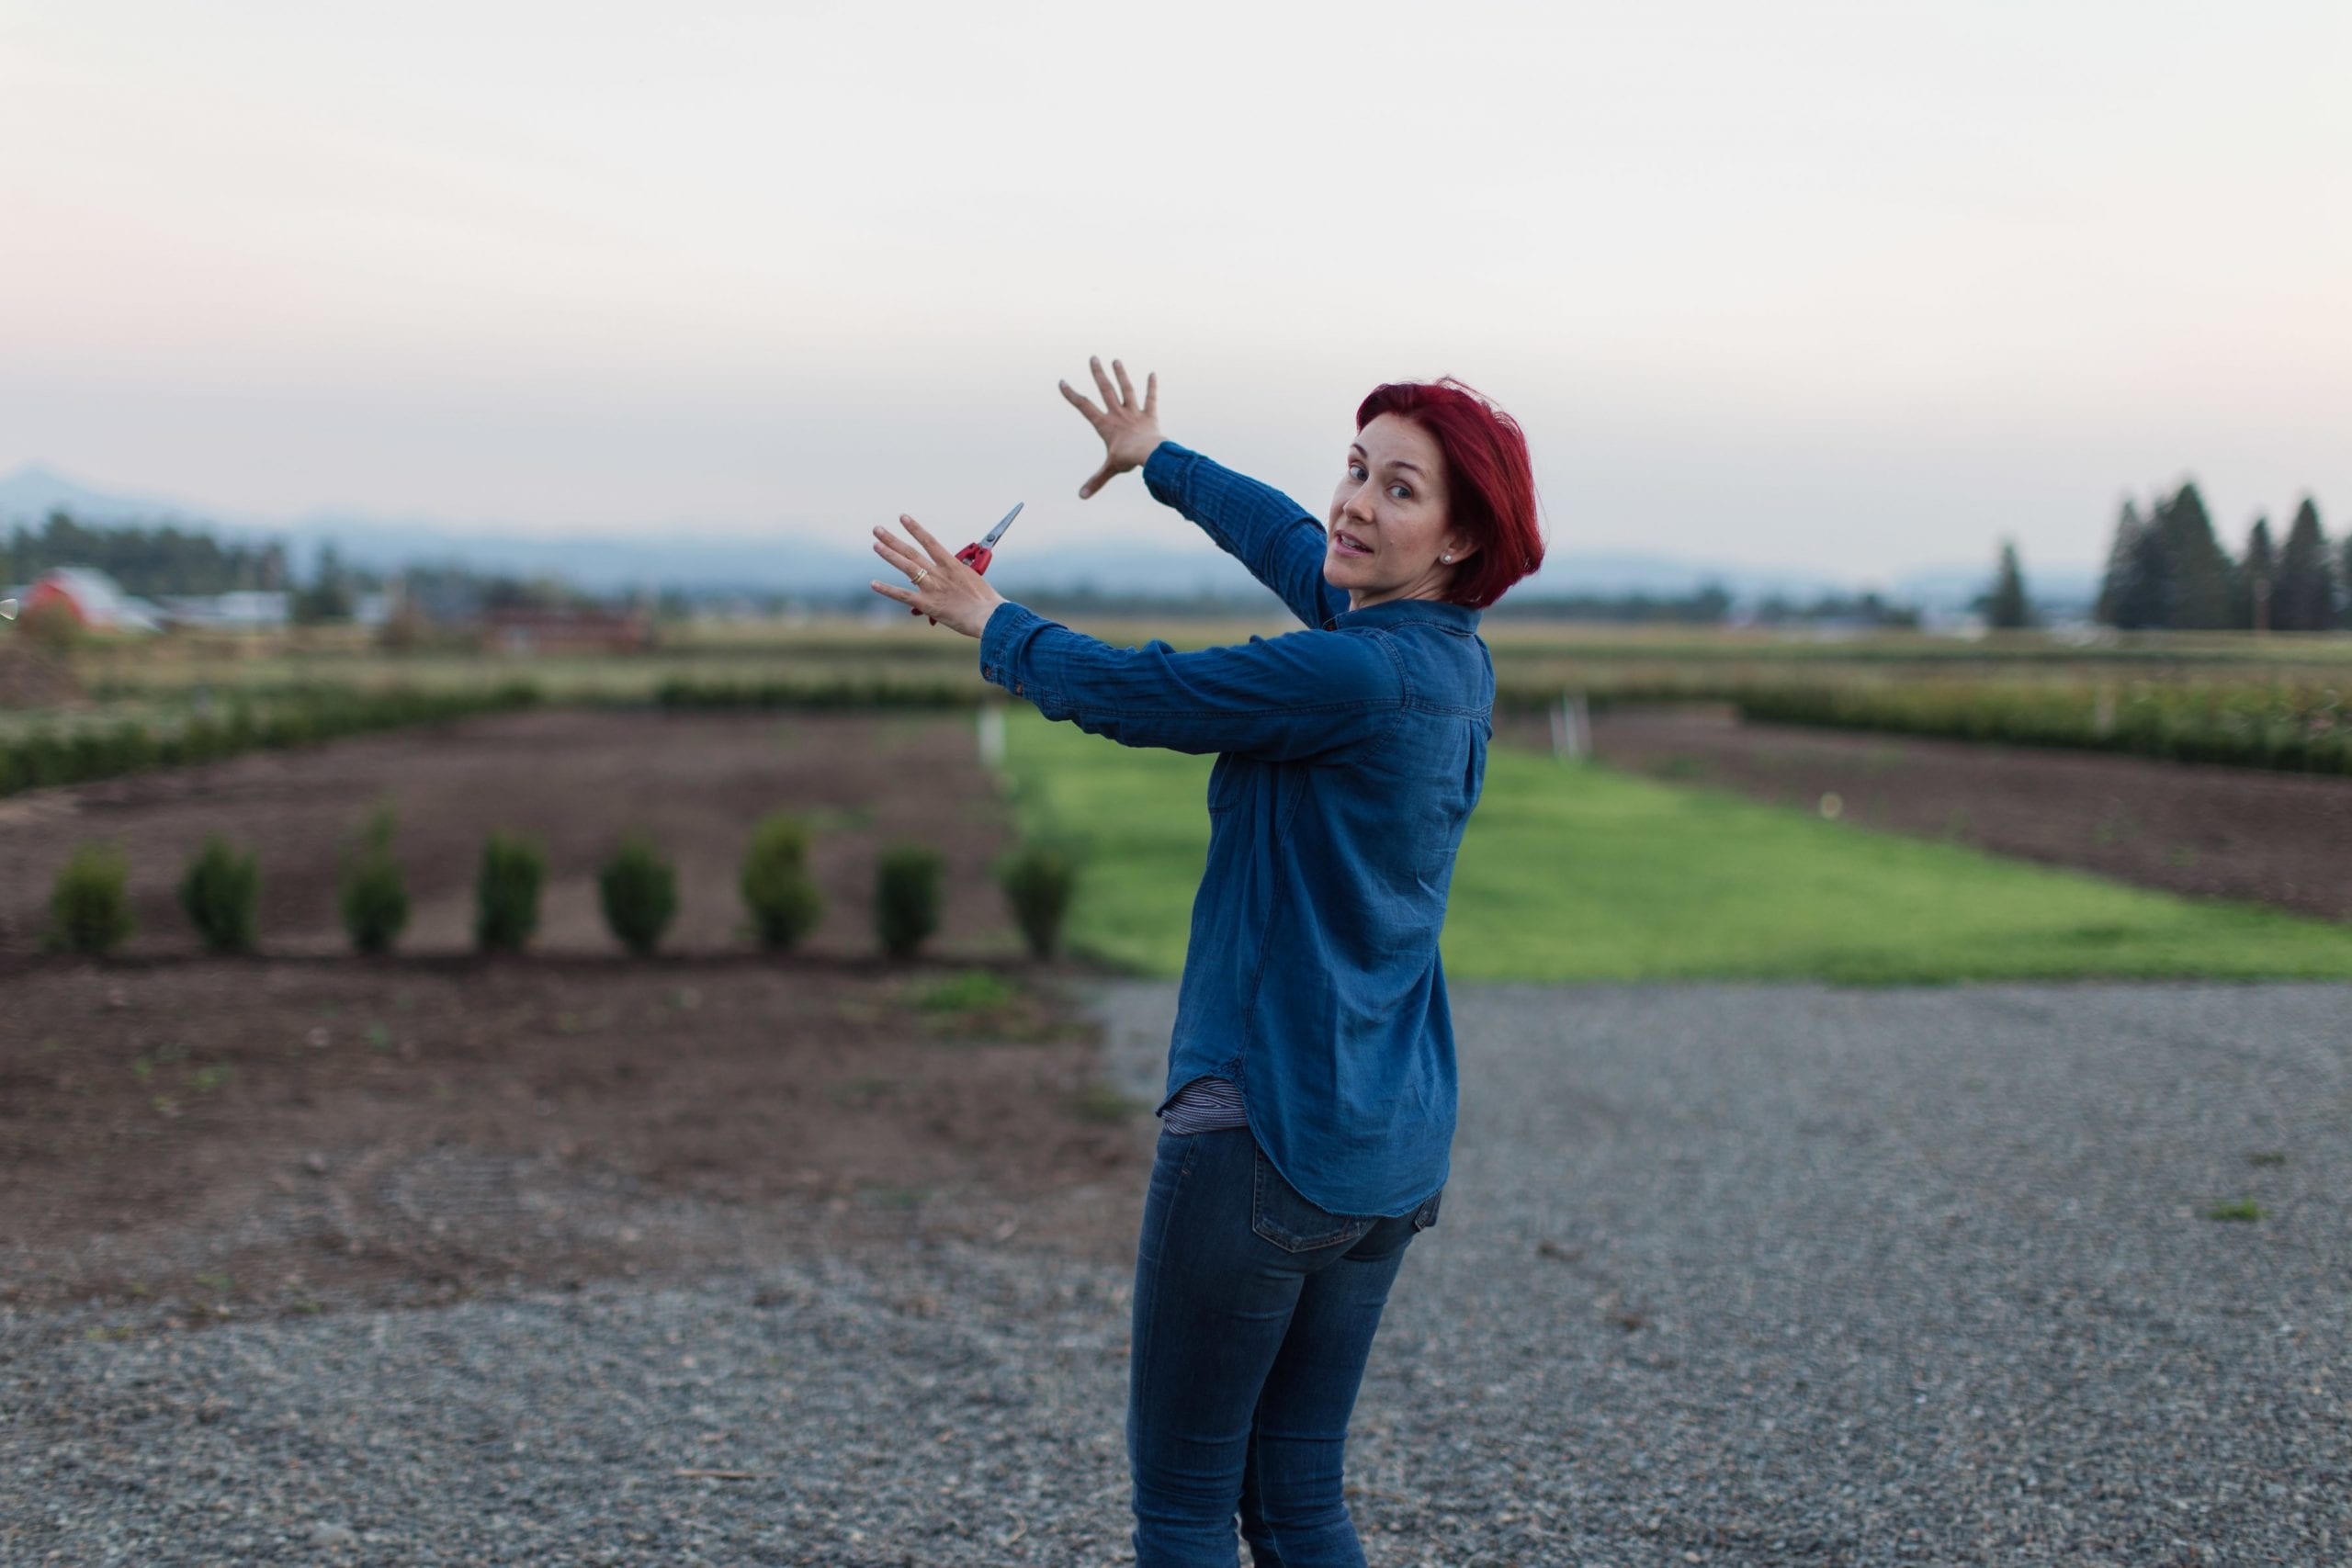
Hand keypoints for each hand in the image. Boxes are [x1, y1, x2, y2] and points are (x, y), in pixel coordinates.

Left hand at [869, 515, 1004, 638]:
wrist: (989, 616)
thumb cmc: (986, 602)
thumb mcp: (973, 581)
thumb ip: (957, 577)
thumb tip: (949, 580)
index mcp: (952, 565)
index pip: (929, 541)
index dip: (914, 528)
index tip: (903, 517)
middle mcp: (939, 573)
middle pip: (912, 552)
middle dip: (893, 539)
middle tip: (878, 529)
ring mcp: (932, 587)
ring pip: (906, 567)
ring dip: (889, 554)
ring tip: (875, 544)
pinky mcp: (927, 604)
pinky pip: (903, 595)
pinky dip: (887, 589)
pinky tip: (874, 584)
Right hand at [1060, 355, 1162, 498]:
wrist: (1149, 453)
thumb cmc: (1128, 460)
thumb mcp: (1109, 469)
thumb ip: (1096, 481)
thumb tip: (1081, 497)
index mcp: (1105, 424)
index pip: (1084, 406)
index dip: (1072, 395)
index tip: (1062, 382)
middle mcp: (1118, 414)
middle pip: (1106, 390)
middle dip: (1098, 374)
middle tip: (1093, 358)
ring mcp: (1134, 413)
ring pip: (1126, 389)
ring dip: (1121, 374)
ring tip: (1116, 361)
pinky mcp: (1149, 415)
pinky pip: (1151, 398)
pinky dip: (1152, 386)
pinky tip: (1153, 373)